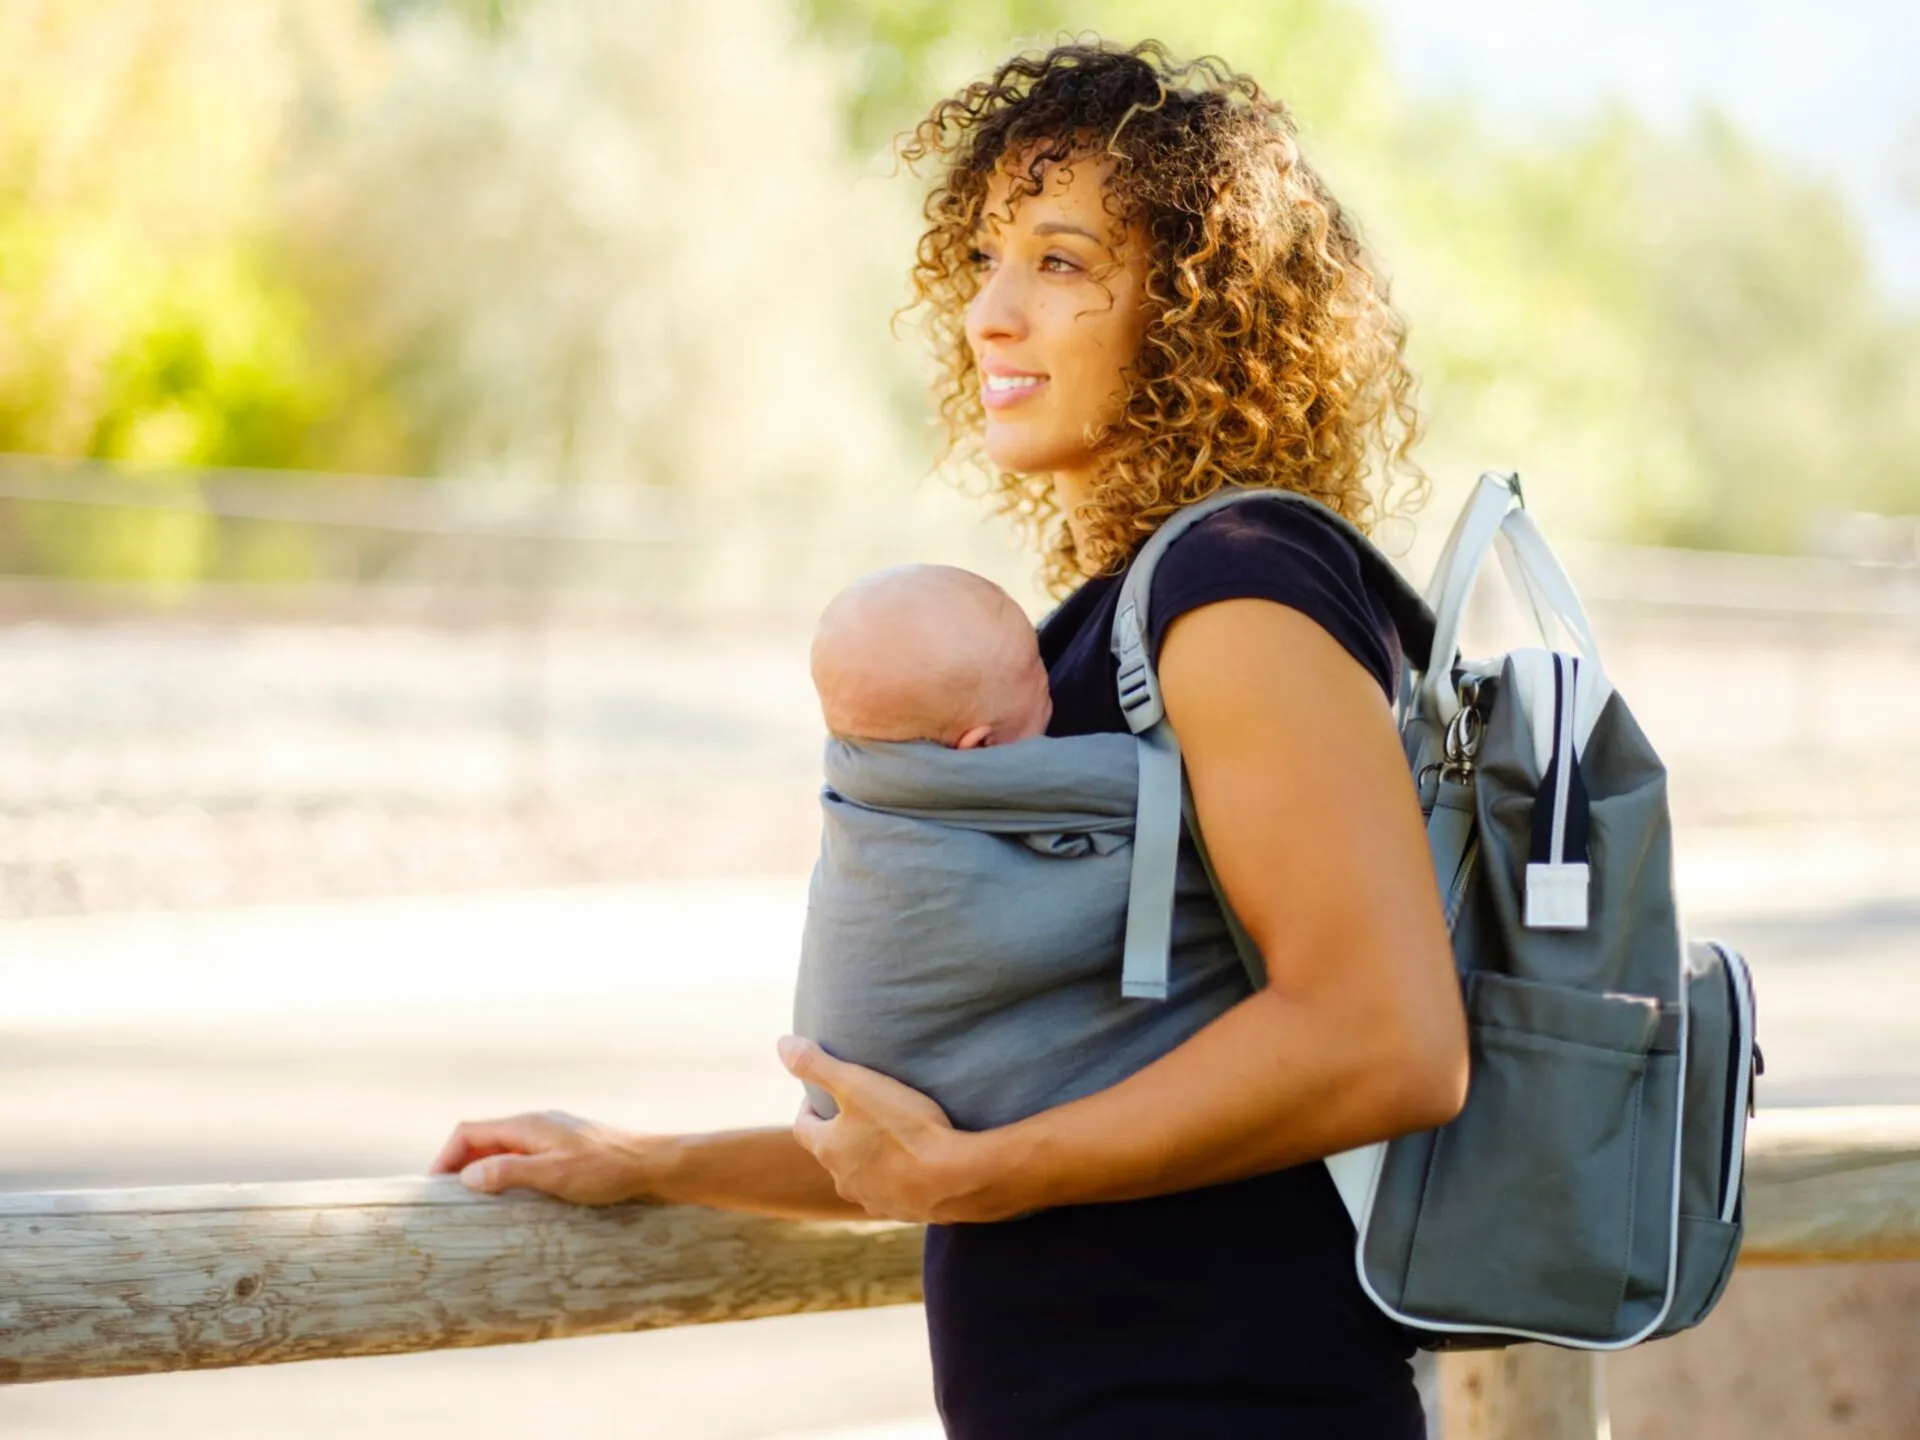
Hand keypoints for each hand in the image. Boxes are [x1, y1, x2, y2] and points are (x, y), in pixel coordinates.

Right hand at [429, 1110, 654, 1204]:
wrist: (653, 1165)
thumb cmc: (607, 1169)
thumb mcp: (554, 1175)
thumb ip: (510, 1173)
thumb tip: (467, 1177)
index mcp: (528, 1125)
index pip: (469, 1131)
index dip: (445, 1157)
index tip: (433, 1189)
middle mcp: (536, 1125)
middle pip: (483, 1139)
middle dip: (459, 1165)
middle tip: (446, 1201)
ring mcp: (551, 1136)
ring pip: (503, 1149)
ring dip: (483, 1171)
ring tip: (472, 1204)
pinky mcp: (565, 1150)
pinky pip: (522, 1157)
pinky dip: (506, 1173)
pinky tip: (510, 1199)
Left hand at [777, 1035, 996, 1223]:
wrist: (953, 1179)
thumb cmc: (903, 1128)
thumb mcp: (857, 1084)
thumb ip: (817, 1065)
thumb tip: (782, 1044)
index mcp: (828, 1149)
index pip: (803, 1127)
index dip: (809, 1108)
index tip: (821, 1095)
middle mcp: (844, 1180)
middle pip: (832, 1153)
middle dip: (840, 1133)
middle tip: (858, 1111)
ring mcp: (874, 1200)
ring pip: (862, 1175)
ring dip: (868, 1158)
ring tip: (889, 1136)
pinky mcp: (904, 1211)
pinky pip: (893, 1191)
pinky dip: (897, 1177)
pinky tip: (916, 1163)